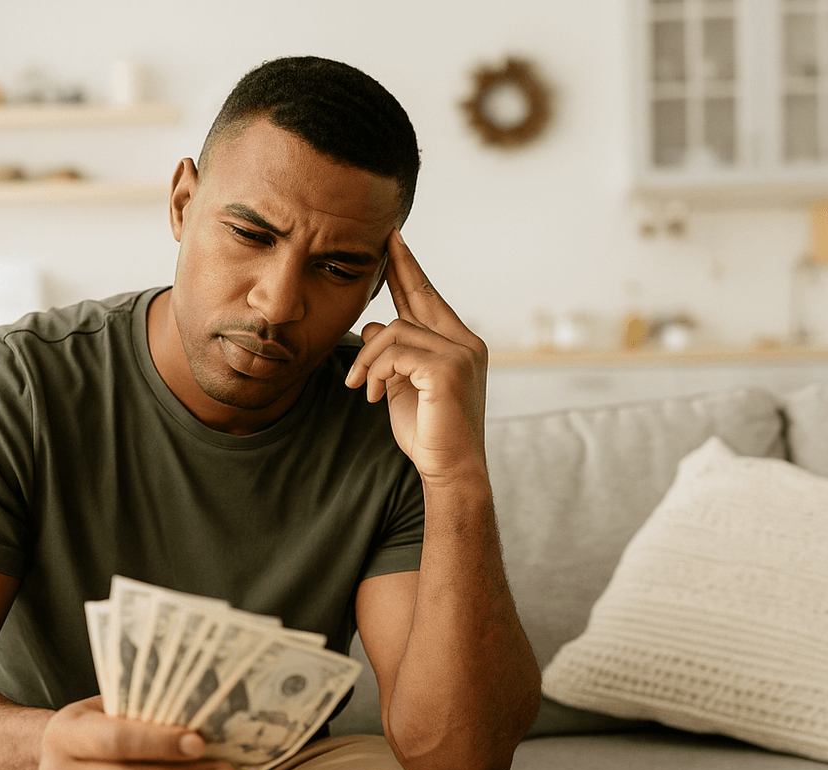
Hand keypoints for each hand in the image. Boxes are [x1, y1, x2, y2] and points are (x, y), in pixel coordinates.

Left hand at [345, 231, 489, 488]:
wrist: (450, 470)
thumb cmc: (429, 432)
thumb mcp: (404, 386)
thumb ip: (394, 355)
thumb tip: (373, 324)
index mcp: (459, 345)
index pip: (429, 298)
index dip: (409, 270)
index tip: (393, 240)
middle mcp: (466, 343)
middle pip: (419, 296)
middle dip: (398, 268)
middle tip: (382, 241)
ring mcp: (460, 355)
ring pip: (395, 330)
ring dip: (368, 359)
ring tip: (362, 387)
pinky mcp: (447, 371)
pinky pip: (394, 354)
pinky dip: (376, 372)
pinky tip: (374, 395)